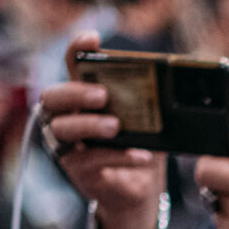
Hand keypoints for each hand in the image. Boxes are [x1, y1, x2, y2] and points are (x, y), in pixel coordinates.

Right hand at [40, 31, 165, 228]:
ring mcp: (67, 145)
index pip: (71, 66)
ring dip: (90, 124)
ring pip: (62, 129)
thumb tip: (177, 77)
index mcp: (83, 96)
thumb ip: (152, 99)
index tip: (92, 39)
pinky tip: (141, 155)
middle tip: (103, 95)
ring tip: (116, 126)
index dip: (75, 49)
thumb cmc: (140, 146)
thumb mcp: (149, 120)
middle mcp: (66, 117)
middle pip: (51, 97)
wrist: (142, 189)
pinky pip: (89, 160)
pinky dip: (117, 156)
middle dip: (75, 92)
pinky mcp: (78, 171)